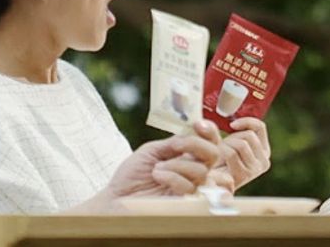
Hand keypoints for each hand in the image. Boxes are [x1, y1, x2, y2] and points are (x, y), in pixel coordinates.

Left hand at [103, 120, 226, 199]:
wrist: (116, 198)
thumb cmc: (131, 176)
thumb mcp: (152, 150)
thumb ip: (173, 142)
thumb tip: (191, 133)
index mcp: (186, 157)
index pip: (210, 143)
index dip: (210, 132)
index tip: (198, 124)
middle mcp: (191, 172)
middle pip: (213, 155)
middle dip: (197, 145)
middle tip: (177, 145)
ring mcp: (190, 189)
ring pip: (201, 171)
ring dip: (177, 165)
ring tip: (157, 168)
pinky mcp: (184, 205)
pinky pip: (190, 187)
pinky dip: (172, 177)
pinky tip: (158, 176)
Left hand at [215, 117, 271, 188]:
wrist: (209, 185)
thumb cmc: (220, 162)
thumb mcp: (233, 143)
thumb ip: (238, 130)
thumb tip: (232, 122)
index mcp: (264, 152)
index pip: (260, 127)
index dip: (246, 121)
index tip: (232, 125)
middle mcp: (264, 162)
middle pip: (249, 135)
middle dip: (232, 137)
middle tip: (223, 148)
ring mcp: (255, 170)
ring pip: (241, 144)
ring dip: (226, 145)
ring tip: (220, 155)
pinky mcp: (244, 175)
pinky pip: (232, 153)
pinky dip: (222, 152)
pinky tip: (218, 161)